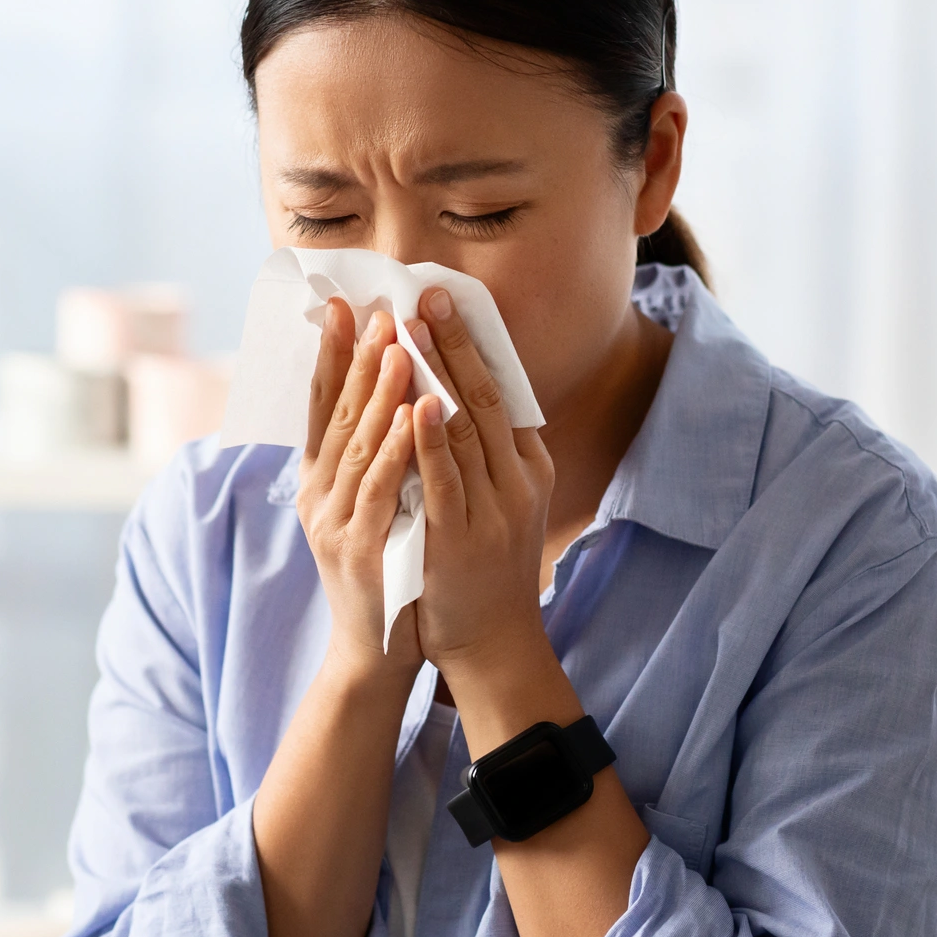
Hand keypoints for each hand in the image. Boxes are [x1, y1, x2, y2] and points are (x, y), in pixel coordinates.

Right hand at [298, 299, 424, 679]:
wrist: (377, 648)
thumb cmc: (387, 567)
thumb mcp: (374, 504)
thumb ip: (376, 456)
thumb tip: (396, 394)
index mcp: (320, 479)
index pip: (323, 404)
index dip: (330, 354)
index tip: (342, 305)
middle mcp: (318, 494)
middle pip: (338, 414)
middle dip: (358, 357)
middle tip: (377, 309)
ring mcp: (334, 522)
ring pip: (357, 445)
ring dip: (377, 393)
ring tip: (397, 345)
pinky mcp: (358, 550)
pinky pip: (379, 489)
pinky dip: (394, 450)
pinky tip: (410, 418)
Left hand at [404, 286, 557, 675]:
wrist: (493, 641)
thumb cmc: (487, 566)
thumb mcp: (502, 501)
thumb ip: (489, 452)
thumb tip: (464, 391)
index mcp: (528, 467)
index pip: (500, 391)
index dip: (472, 343)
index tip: (444, 301)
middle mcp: (517, 482)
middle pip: (483, 399)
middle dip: (452, 343)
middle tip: (424, 295)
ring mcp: (493, 510)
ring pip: (463, 432)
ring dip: (435, 377)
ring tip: (409, 331)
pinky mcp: (462, 540)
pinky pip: (445, 482)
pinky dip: (431, 442)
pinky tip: (417, 405)